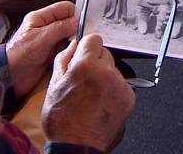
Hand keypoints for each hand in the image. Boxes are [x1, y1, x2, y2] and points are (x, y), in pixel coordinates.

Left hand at [6, 1, 77, 96]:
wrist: (9, 78)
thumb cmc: (18, 55)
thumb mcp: (41, 38)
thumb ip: (60, 28)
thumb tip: (78, 21)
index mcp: (41, 18)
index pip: (65, 8)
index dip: (76, 14)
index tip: (83, 25)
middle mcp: (47, 28)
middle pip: (69, 22)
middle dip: (78, 29)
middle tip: (83, 38)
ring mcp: (50, 41)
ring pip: (70, 36)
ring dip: (76, 41)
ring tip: (80, 48)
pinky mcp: (52, 54)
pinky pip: (67, 49)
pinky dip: (72, 51)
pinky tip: (74, 55)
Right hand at [42, 35, 135, 151]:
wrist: (76, 147)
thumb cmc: (62, 120)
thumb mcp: (53, 85)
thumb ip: (63, 60)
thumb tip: (72, 46)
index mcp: (85, 66)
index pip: (94, 39)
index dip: (86, 47)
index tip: (83, 55)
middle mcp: (106, 73)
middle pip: (104, 54)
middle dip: (95, 62)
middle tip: (84, 79)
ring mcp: (120, 85)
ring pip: (113, 69)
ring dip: (104, 76)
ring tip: (92, 94)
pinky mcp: (129, 98)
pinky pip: (122, 84)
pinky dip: (113, 89)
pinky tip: (101, 102)